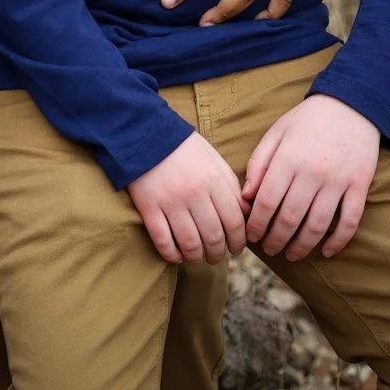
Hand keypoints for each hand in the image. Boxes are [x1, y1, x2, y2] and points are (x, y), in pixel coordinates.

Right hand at [125, 131, 245, 264]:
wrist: (143, 131)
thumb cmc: (182, 146)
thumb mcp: (214, 159)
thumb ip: (231, 185)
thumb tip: (246, 214)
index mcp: (214, 180)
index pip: (234, 222)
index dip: (238, 241)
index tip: (236, 249)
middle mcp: (195, 194)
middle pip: (213, 237)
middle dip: (218, 254)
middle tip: (217, 257)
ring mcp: (170, 202)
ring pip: (190, 243)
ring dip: (197, 257)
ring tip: (198, 259)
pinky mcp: (149, 207)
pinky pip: (162, 240)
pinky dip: (171, 254)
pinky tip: (176, 256)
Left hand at [242, 94, 378, 260]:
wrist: (351, 105)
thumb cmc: (307, 121)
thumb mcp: (276, 134)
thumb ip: (258, 164)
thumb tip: (246, 197)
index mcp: (288, 158)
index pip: (266, 201)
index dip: (256, 223)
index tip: (251, 236)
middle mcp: (312, 172)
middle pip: (290, 218)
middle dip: (276, 239)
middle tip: (269, 250)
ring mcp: (338, 181)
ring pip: (318, 224)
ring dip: (302, 246)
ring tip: (291, 255)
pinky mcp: (359, 186)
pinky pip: (350, 220)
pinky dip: (337, 241)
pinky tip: (325, 252)